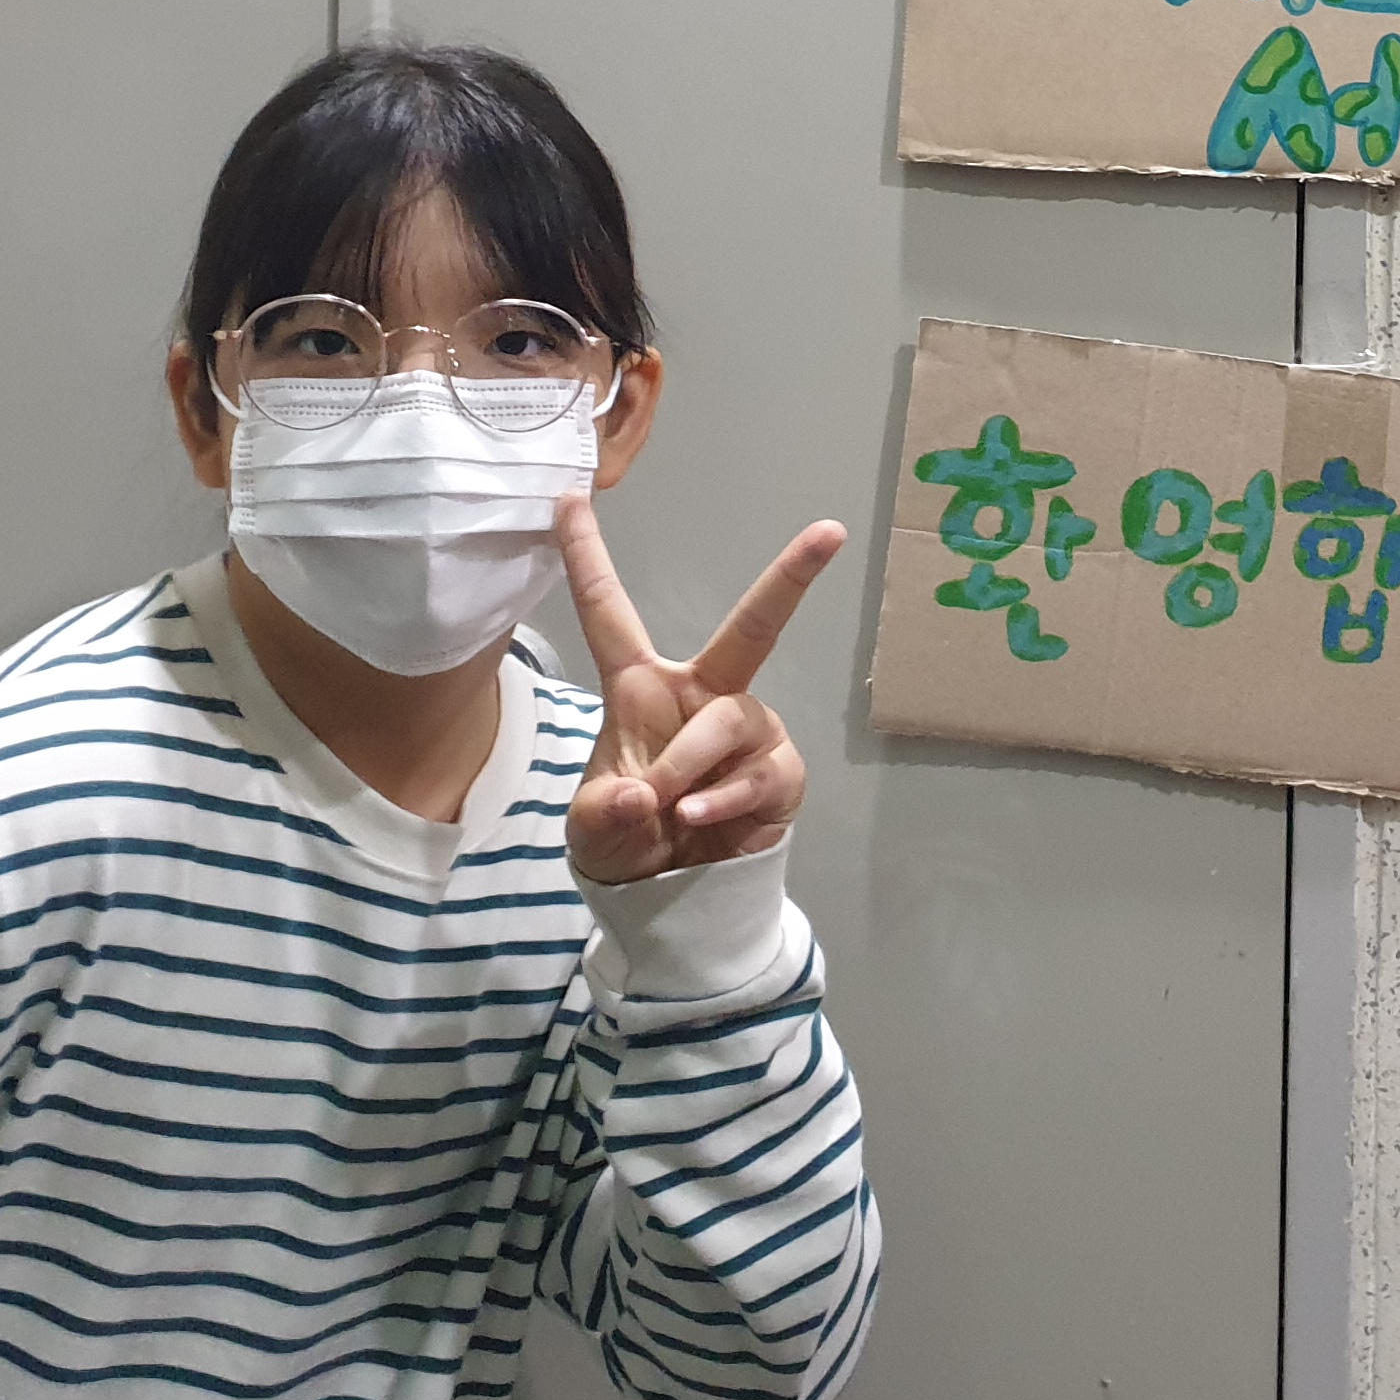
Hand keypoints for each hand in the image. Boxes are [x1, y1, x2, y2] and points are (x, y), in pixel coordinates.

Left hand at [556, 496, 849, 885]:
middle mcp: (703, 696)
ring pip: (729, 719)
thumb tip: (649, 791)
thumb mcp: (592, 831)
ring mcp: (747, 733)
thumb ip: (606, 812)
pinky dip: (724, 798)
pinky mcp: (779, 774)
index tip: (569, 495)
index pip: (609, 612)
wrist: (674, 903)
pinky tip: (699, 818)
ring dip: (692, 763)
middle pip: (751, 626)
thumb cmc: (628, 842)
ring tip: (672, 806)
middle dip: (791, 577)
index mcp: (642, 689)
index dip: (587, 555)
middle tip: (830, 532)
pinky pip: (760, 771)